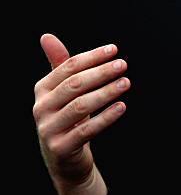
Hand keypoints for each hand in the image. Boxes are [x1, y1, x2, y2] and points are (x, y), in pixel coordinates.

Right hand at [33, 34, 130, 194]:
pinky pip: (86, 130)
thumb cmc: (67, 117)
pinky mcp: (61, 148)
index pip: (68, 67)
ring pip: (80, 106)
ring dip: (106, 93)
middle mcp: (41, 108)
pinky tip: (122, 106)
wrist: (64, 158)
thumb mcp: (62, 91)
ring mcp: (48, 129)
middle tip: (123, 64)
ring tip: (126, 83)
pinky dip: (106, 117)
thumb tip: (46, 36)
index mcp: (42, 89)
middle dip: (101, 73)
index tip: (114, 49)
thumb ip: (60, 65)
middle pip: (74, 85)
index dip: (92, 57)